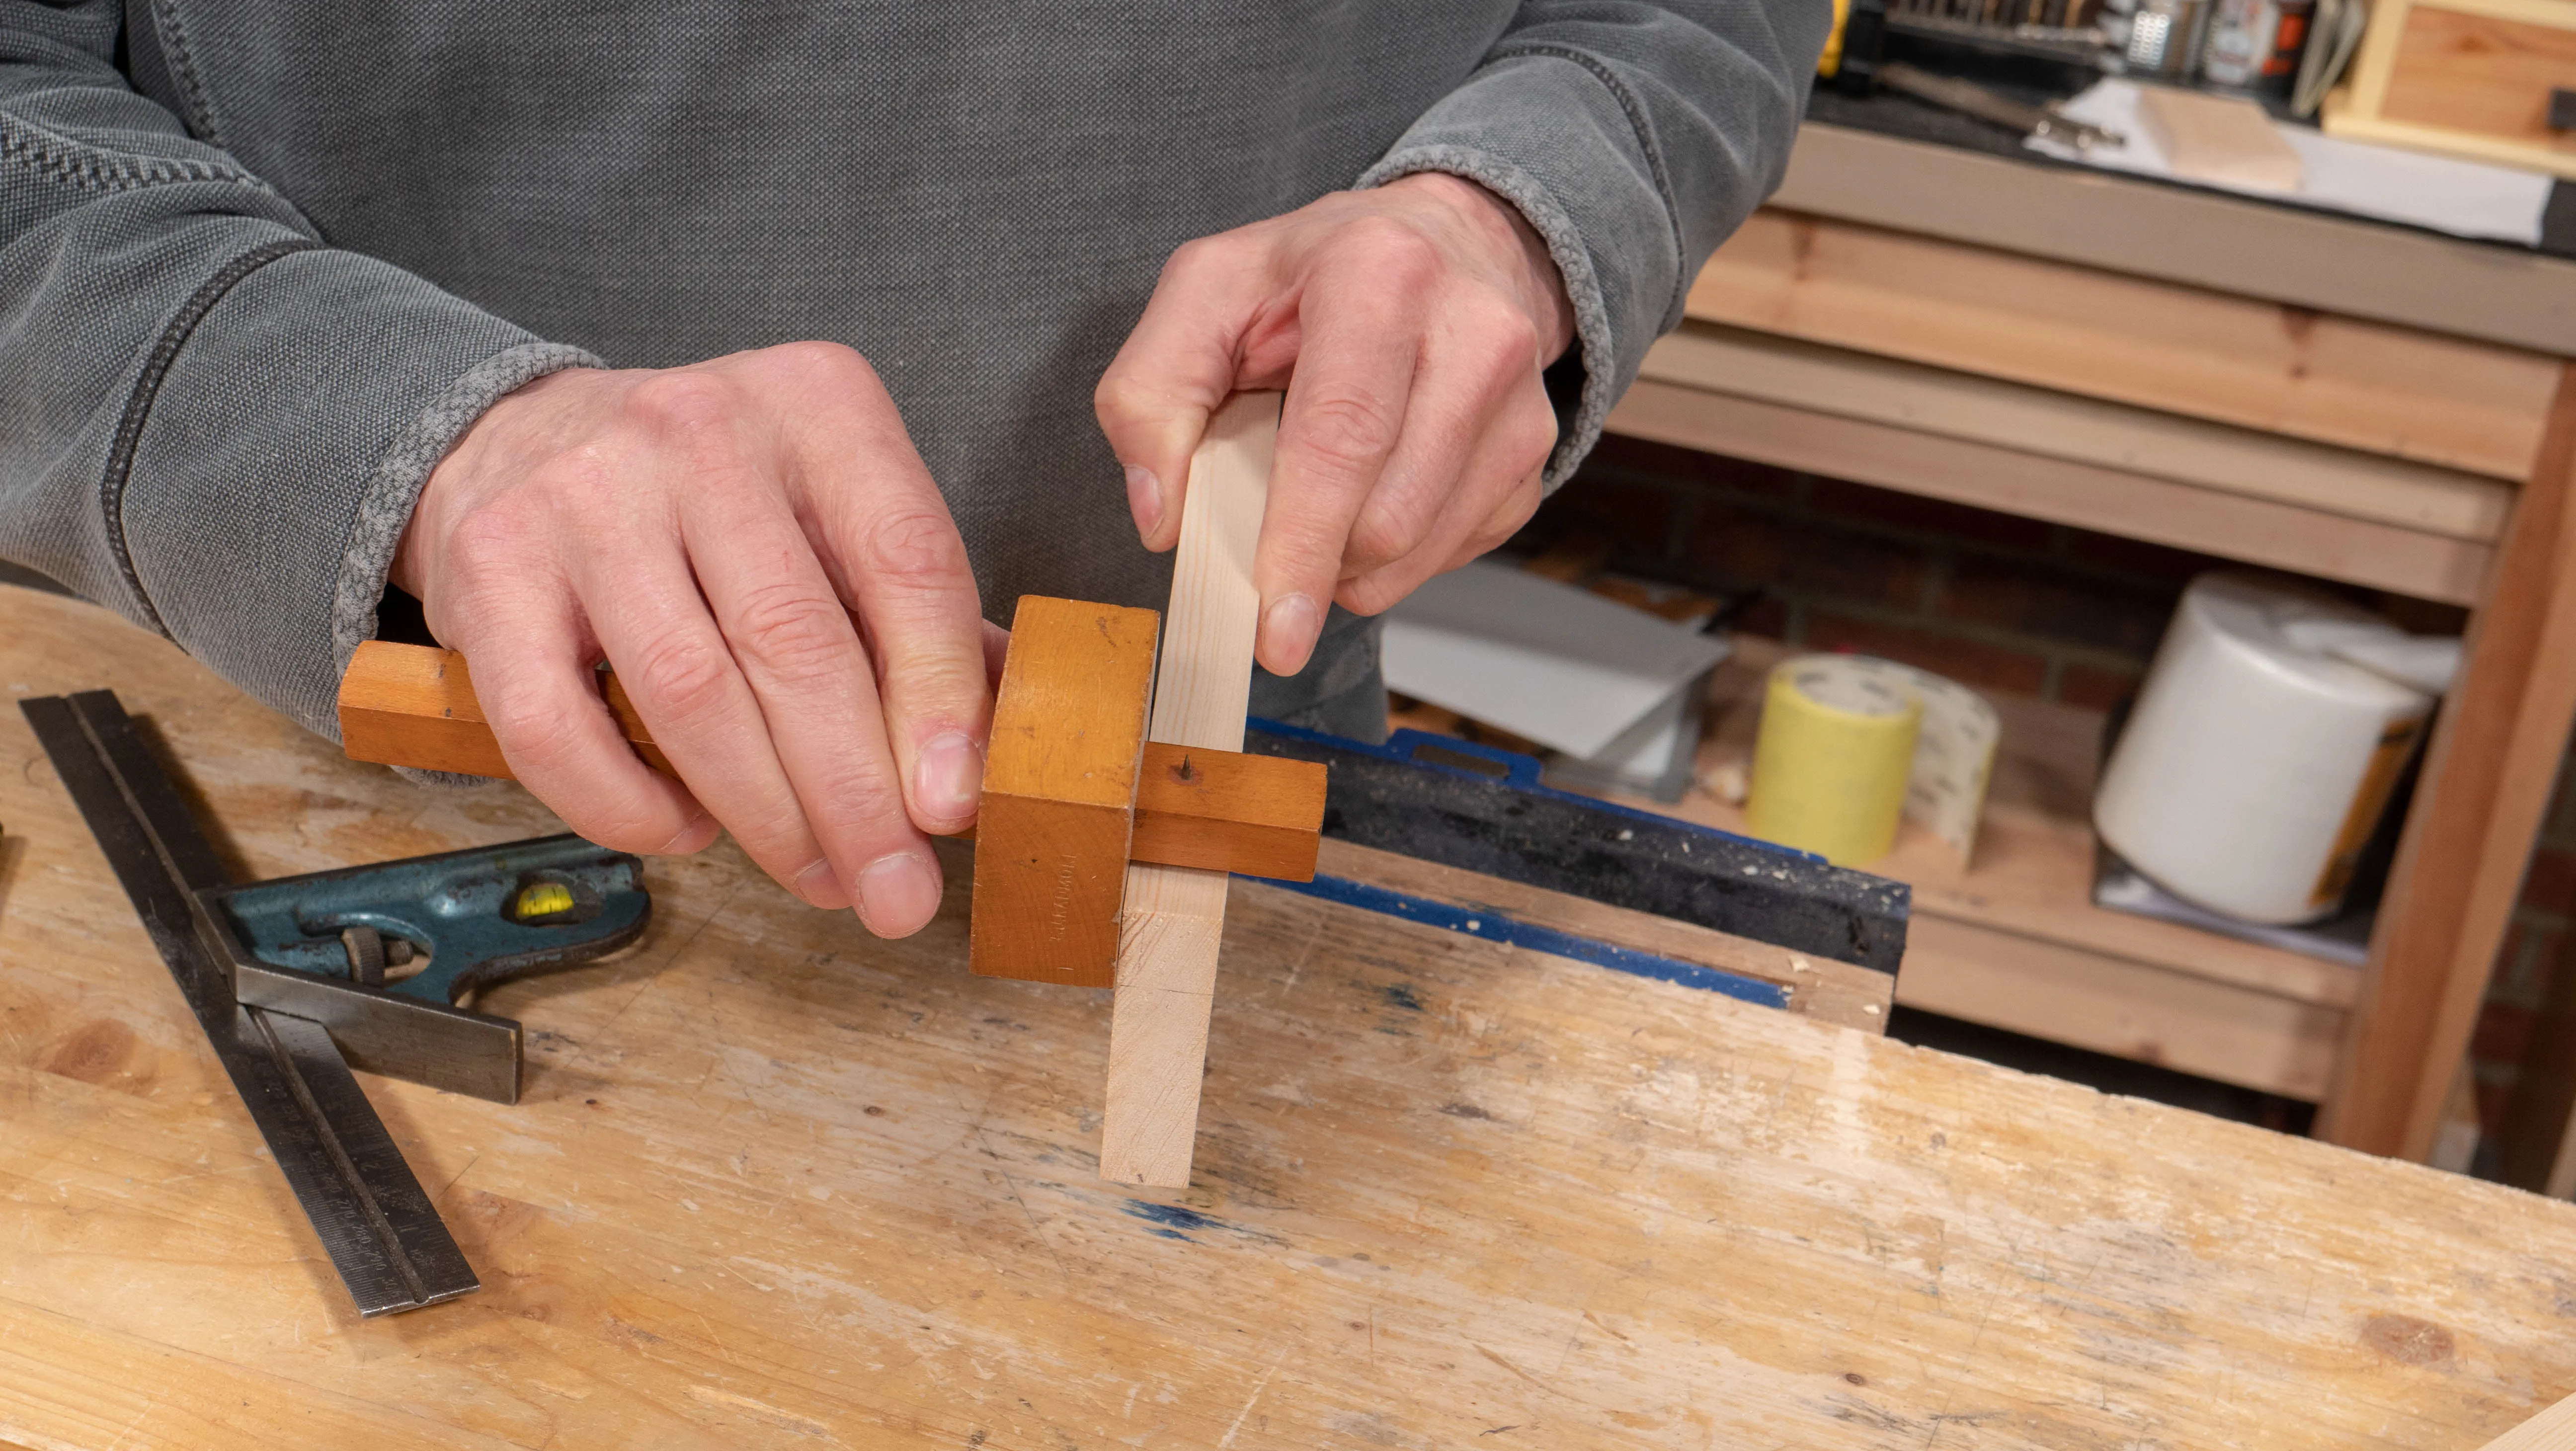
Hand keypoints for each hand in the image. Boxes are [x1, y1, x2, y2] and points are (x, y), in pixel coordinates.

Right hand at [391, 343, 993, 937]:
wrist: (527, 440)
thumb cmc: (715, 504)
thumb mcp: (834, 518)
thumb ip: (918, 624)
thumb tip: (985, 766)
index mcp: (817, 405)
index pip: (906, 560)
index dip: (940, 698)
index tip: (951, 808)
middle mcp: (699, 429)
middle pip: (797, 644)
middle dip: (857, 796)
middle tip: (895, 893)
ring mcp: (585, 492)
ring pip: (691, 695)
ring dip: (763, 815)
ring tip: (814, 875)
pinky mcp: (488, 566)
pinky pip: (558, 728)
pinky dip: (630, 808)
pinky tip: (686, 828)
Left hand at [1096, 172, 1574, 673]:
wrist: (1445, 243)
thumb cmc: (1315, 276)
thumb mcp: (1204, 293)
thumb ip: (1149, 394)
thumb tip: (1162, 514)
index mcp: (1380, 275)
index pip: (1341, 438)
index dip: (1301, 545)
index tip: (1272, 629)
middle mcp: (1474, 333)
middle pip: (1387, 515)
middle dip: (1314, 562)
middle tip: (1266, 542)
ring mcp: (1518, 401)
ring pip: (1419, 548)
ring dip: (1349, 563)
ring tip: (1318, 500)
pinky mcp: (1533, 454)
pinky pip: (1450, 552)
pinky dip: (1393, 552)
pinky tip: (1373, 492)